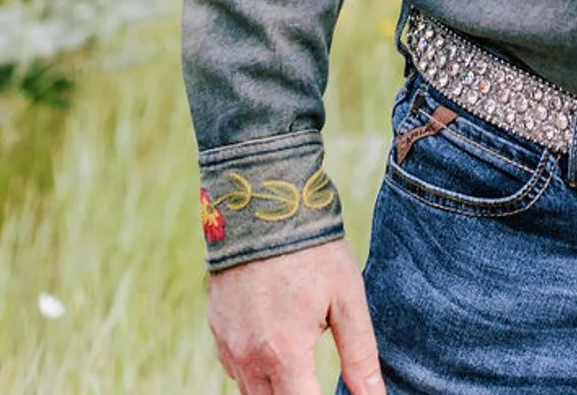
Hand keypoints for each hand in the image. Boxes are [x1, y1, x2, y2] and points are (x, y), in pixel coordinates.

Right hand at [207, 240, 382, 394]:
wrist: (261, 202)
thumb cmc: (311, 249)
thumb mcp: (347, 296)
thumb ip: (360, 355)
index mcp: (285, 353)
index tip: (334, 391)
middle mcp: (249, 358)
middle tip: (316, 377)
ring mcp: (227, 345)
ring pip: (251, 392)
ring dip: (277, 388)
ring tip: (301, 367)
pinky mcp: (216, 330)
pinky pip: (235, 369)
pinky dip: (255, 370)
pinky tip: (275, 348)